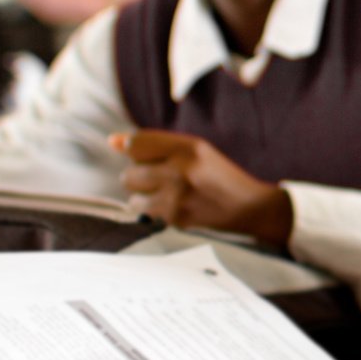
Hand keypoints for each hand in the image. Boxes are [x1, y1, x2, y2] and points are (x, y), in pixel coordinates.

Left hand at [108, 130, 293, 246]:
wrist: (248, 207)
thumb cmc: (218, 174)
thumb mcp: (195, 150)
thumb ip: (155, 145)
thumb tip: (112, 141)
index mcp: (189, 147)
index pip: (137, 144)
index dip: (130, 149)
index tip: (134, 153)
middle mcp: (181, 170)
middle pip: (130, 172)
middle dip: (139, 176)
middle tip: (159, 177)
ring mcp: (178, 197)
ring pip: (133, 196)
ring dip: (143, 196)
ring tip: (165, 194)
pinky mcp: (177, 219)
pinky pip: (146, 213)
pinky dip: (154, 210)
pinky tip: (174, 206)